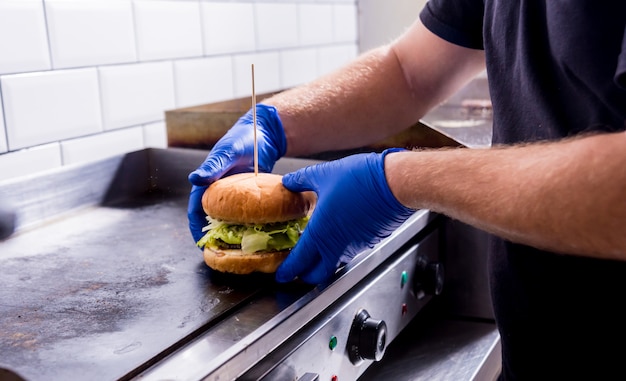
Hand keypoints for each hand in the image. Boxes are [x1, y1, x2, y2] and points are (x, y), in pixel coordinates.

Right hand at [187, 104, 286, 244]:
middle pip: (211, 221)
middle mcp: (217, 192)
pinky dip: (247, 226)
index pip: (196, 212)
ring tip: (240, 250)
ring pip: (228, 220)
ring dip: (231, 234)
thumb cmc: (242, 139)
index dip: (197, 230)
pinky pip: (244, 215)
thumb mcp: (228, 152)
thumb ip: (213, 165)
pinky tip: (257, 236)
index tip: (203, 246)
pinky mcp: (247, 197)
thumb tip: (195, 178)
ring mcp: (232, 196)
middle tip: (224, 254)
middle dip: (215, 238)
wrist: (264, 133)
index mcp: (206, 184)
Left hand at [276, 149, 414, 283]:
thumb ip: (301, 180)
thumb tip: (289, 182)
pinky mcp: (368, 241)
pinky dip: (339, 248)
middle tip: (296, 268)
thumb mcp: (323, 174)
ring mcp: (355, 246)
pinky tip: (338, 232)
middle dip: (304, 275)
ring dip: (322, 260)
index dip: (287, 270)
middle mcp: (337, 245)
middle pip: (317, 274)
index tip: (280, 274)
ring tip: (315, 247)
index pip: (299, 262)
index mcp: (321, 233)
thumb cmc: (361, 179)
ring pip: (334, 263)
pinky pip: (349, 251)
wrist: (395, 184)